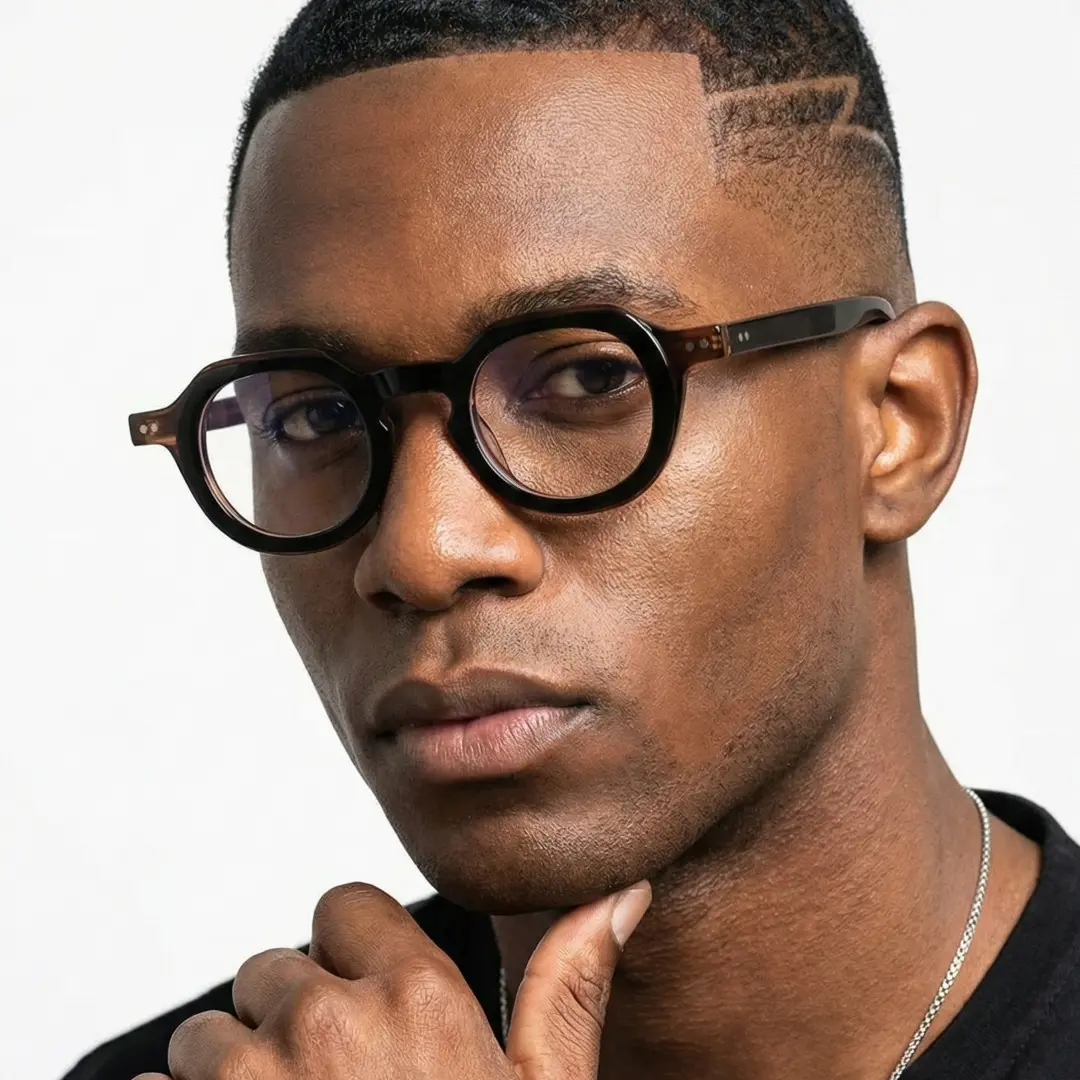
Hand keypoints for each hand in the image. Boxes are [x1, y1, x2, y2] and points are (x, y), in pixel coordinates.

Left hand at [134, 878, 651, 1079]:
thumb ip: (569, 988)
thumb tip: (618, 894)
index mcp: (414, 999)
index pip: (343, 907)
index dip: (352, 955)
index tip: (366, 1007)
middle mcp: (321, 1024)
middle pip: (271, 970)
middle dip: (290, 1021)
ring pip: (206, 1036)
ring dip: (230, 1079)